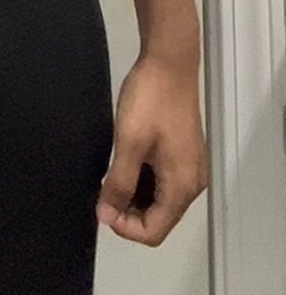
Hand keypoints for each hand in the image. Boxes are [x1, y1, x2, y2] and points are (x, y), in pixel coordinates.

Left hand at [96, 53, 207, 245]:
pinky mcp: (185, 155)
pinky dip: (143, 181)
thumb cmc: (149, 101)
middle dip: (128, 213)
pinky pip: (163, 182)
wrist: (169, 62)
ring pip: (160, 201)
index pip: (154, 231)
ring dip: (133, 197)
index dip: (124, 227)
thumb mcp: (128, 143)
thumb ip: (118, 183)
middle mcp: (192, 184)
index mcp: (182, 186)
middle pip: (159, 219)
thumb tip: (106, 216)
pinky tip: (125, 165)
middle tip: (102, 191)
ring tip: (110, 177)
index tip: (101, 206)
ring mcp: (190, 169)